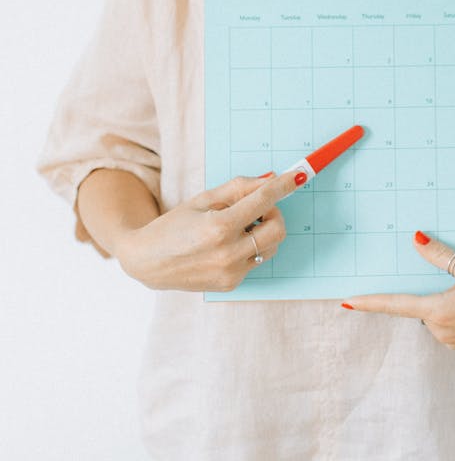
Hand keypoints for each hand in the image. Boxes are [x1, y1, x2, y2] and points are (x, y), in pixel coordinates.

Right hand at [115, 171, 299, 291]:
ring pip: (270, 247)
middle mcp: (228, 252)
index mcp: (219, 226)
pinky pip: (255, 260)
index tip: (299, 176)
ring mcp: (231, 272)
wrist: (148, 262)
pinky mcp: (231, 284)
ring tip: (238, 226)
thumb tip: (270, 179)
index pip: (263, 200)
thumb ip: (239, 188)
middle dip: (275, 213)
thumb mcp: (203, 199)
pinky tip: (227, 245)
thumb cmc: (174, 225)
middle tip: (258, 207)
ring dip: (263, 231)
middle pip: (278, 229)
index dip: (284, 186)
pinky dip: (250, 248)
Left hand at [344, 231, 454, 348]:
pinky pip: (447, 323)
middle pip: (418, 305)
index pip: (394, 306)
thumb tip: (414, 239)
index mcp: (437, 312)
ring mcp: (451, 340)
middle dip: (429, 290)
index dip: (369, 302)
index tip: (346, 302)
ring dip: (444, 300)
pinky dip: (454, 310)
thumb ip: (439, 255)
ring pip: (433, 313)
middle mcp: (440, 330)